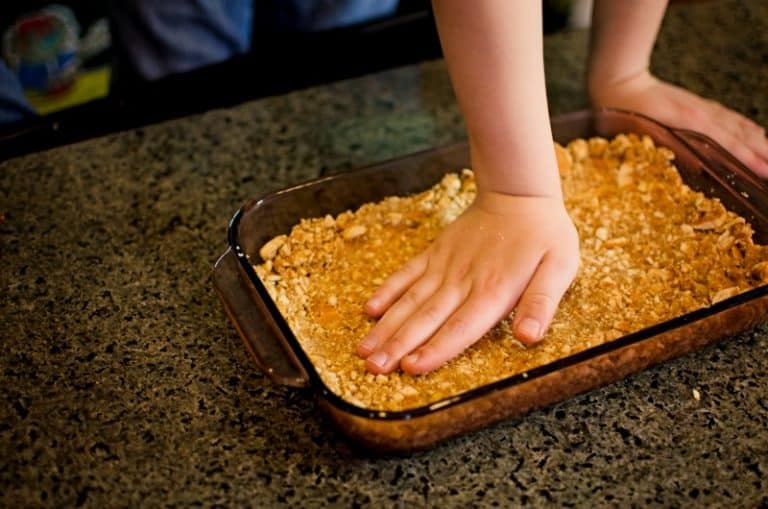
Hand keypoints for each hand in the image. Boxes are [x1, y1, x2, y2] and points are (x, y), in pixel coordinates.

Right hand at [357, 191, 579, 374]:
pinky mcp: (435, 253)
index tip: (411, 368)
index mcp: (494, 290)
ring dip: (386, 326)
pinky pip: (407, 274)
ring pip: (410, 300)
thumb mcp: (559, 267)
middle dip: (397, 345)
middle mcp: (463, 280)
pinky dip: (388, 291)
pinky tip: (370, 310)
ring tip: (364, 350)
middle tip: (372, 368)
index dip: (435, 349)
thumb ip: (542, 303)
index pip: (460, 327)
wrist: (518, 192)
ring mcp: (445, 265)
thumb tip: (529, 337)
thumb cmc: (545, 234)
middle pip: (426, 318)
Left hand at [591, 71, 767, 175]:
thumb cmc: (621, 114)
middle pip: (738, 136)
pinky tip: (757, 134)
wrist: (619, 82)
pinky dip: (746, 127)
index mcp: (689, 123)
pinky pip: (728, 117)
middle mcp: (701, 115)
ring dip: (757, 142)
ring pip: (737, 126)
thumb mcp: (638, 136)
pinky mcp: (698, 106)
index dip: (746, 159)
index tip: (764, 172)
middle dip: (760, 154)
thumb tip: (687, 165)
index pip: (726, 144)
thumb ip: (665, 148)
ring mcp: (701, 109)